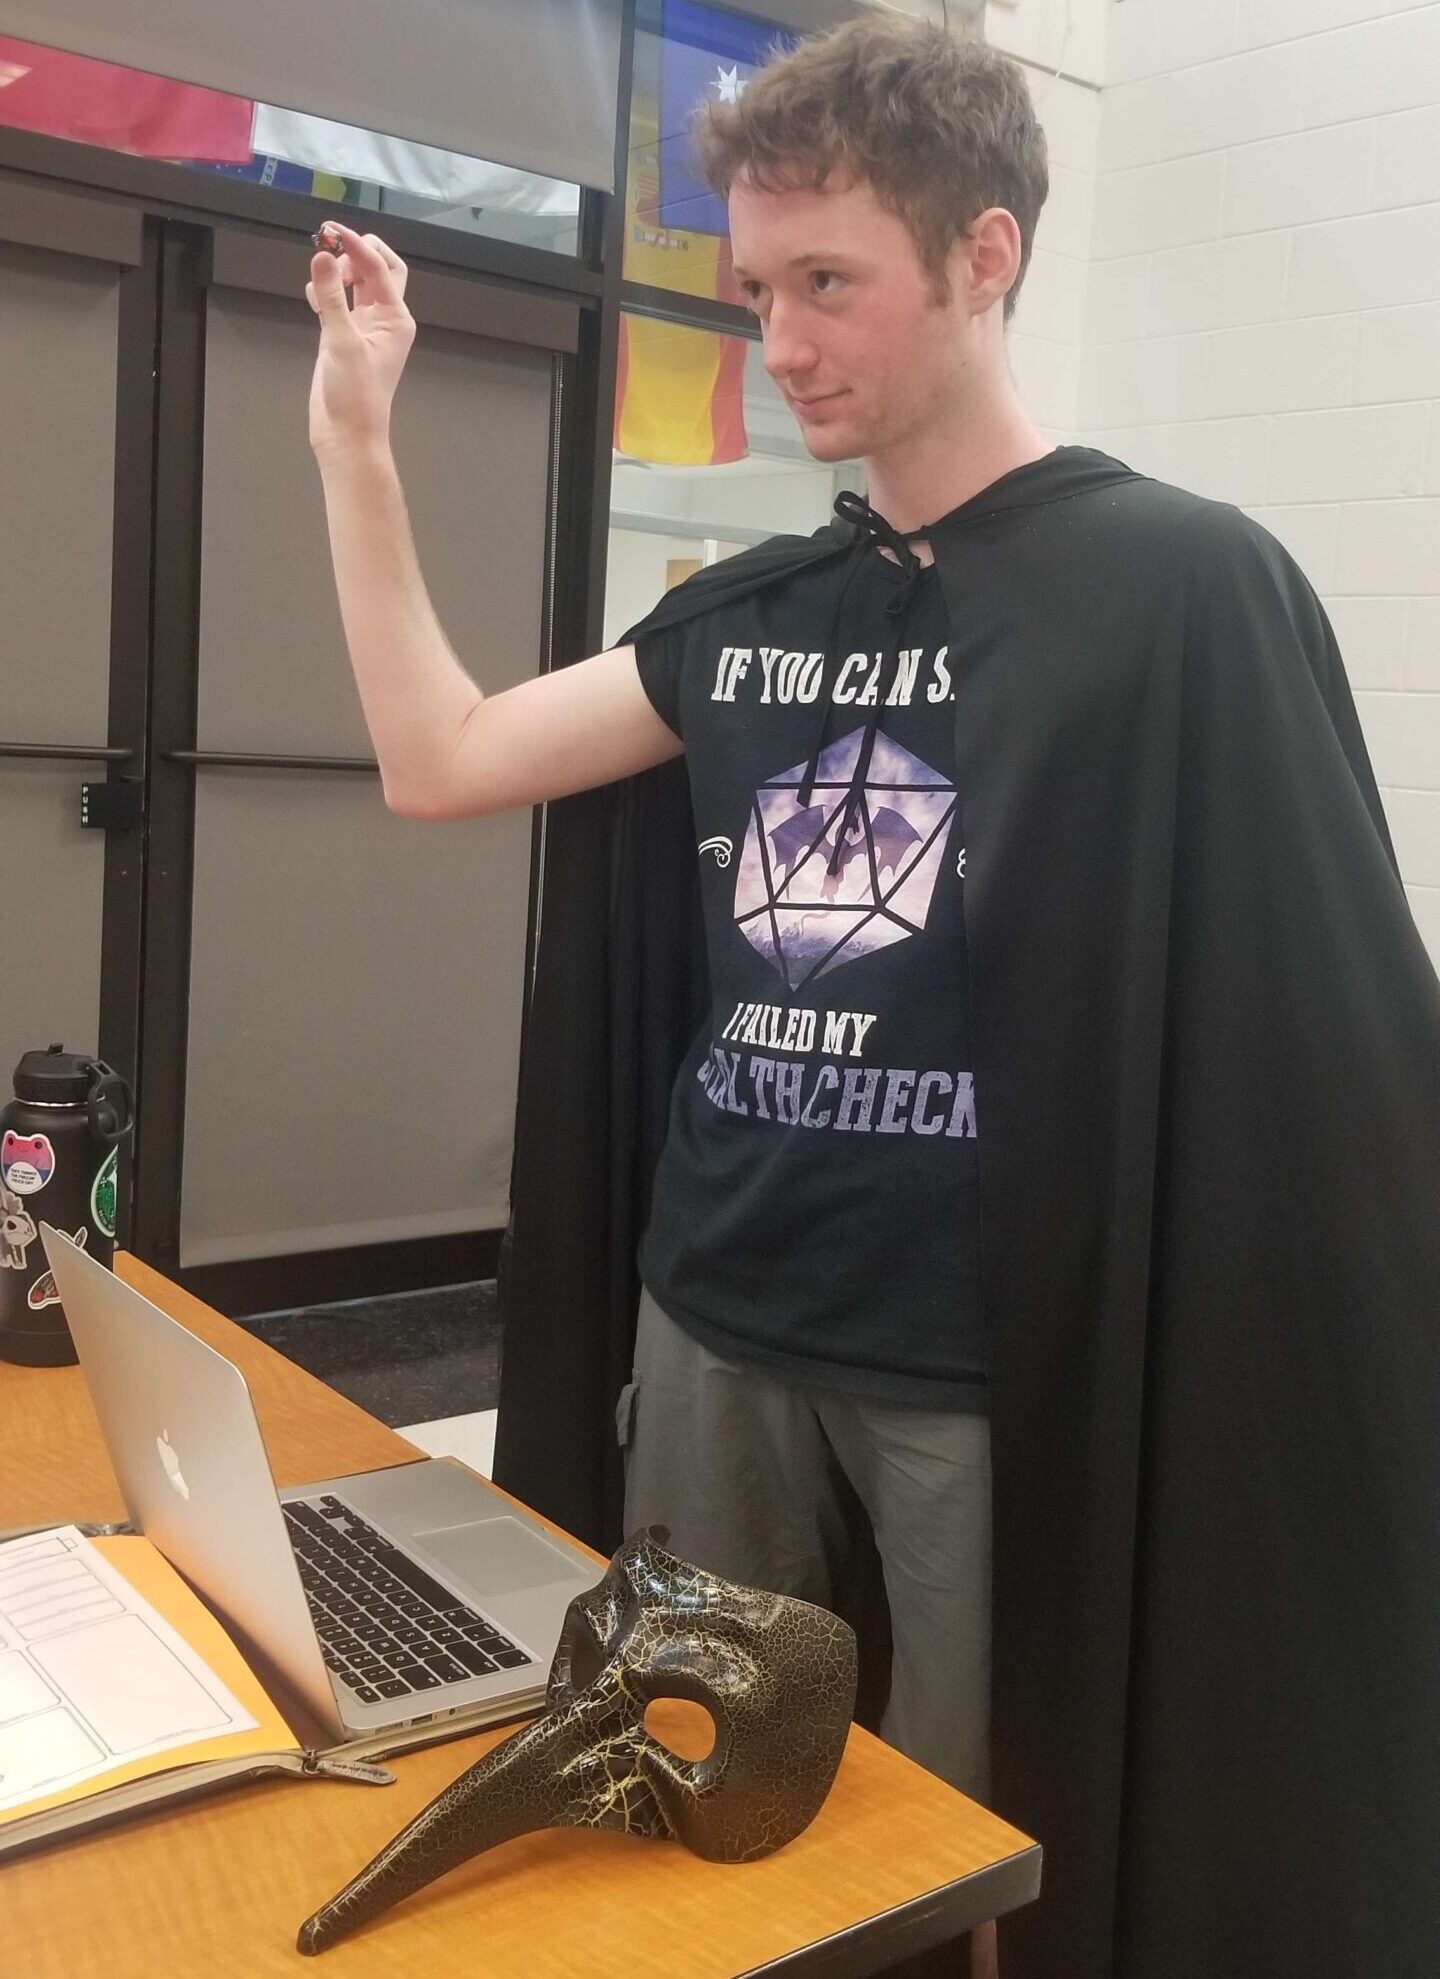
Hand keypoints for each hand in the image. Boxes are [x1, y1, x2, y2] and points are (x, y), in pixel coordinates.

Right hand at [305, 224, 415, 462]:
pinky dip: (325, 292)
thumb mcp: (342, 343)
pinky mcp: (342, 337)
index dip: (357, 246)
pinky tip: (312, 294)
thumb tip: (323, 256)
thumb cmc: (355, 397)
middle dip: (357, 252)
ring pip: (356, 284)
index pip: (381, 268)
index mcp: (396, 319)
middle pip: (377, 270)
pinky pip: (337, 303)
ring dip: (339, 270)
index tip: (331, 232)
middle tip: (330, 246)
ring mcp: (363, 328)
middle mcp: (383, 319)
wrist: (346, 435)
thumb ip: (332, 297)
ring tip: (320, 269)